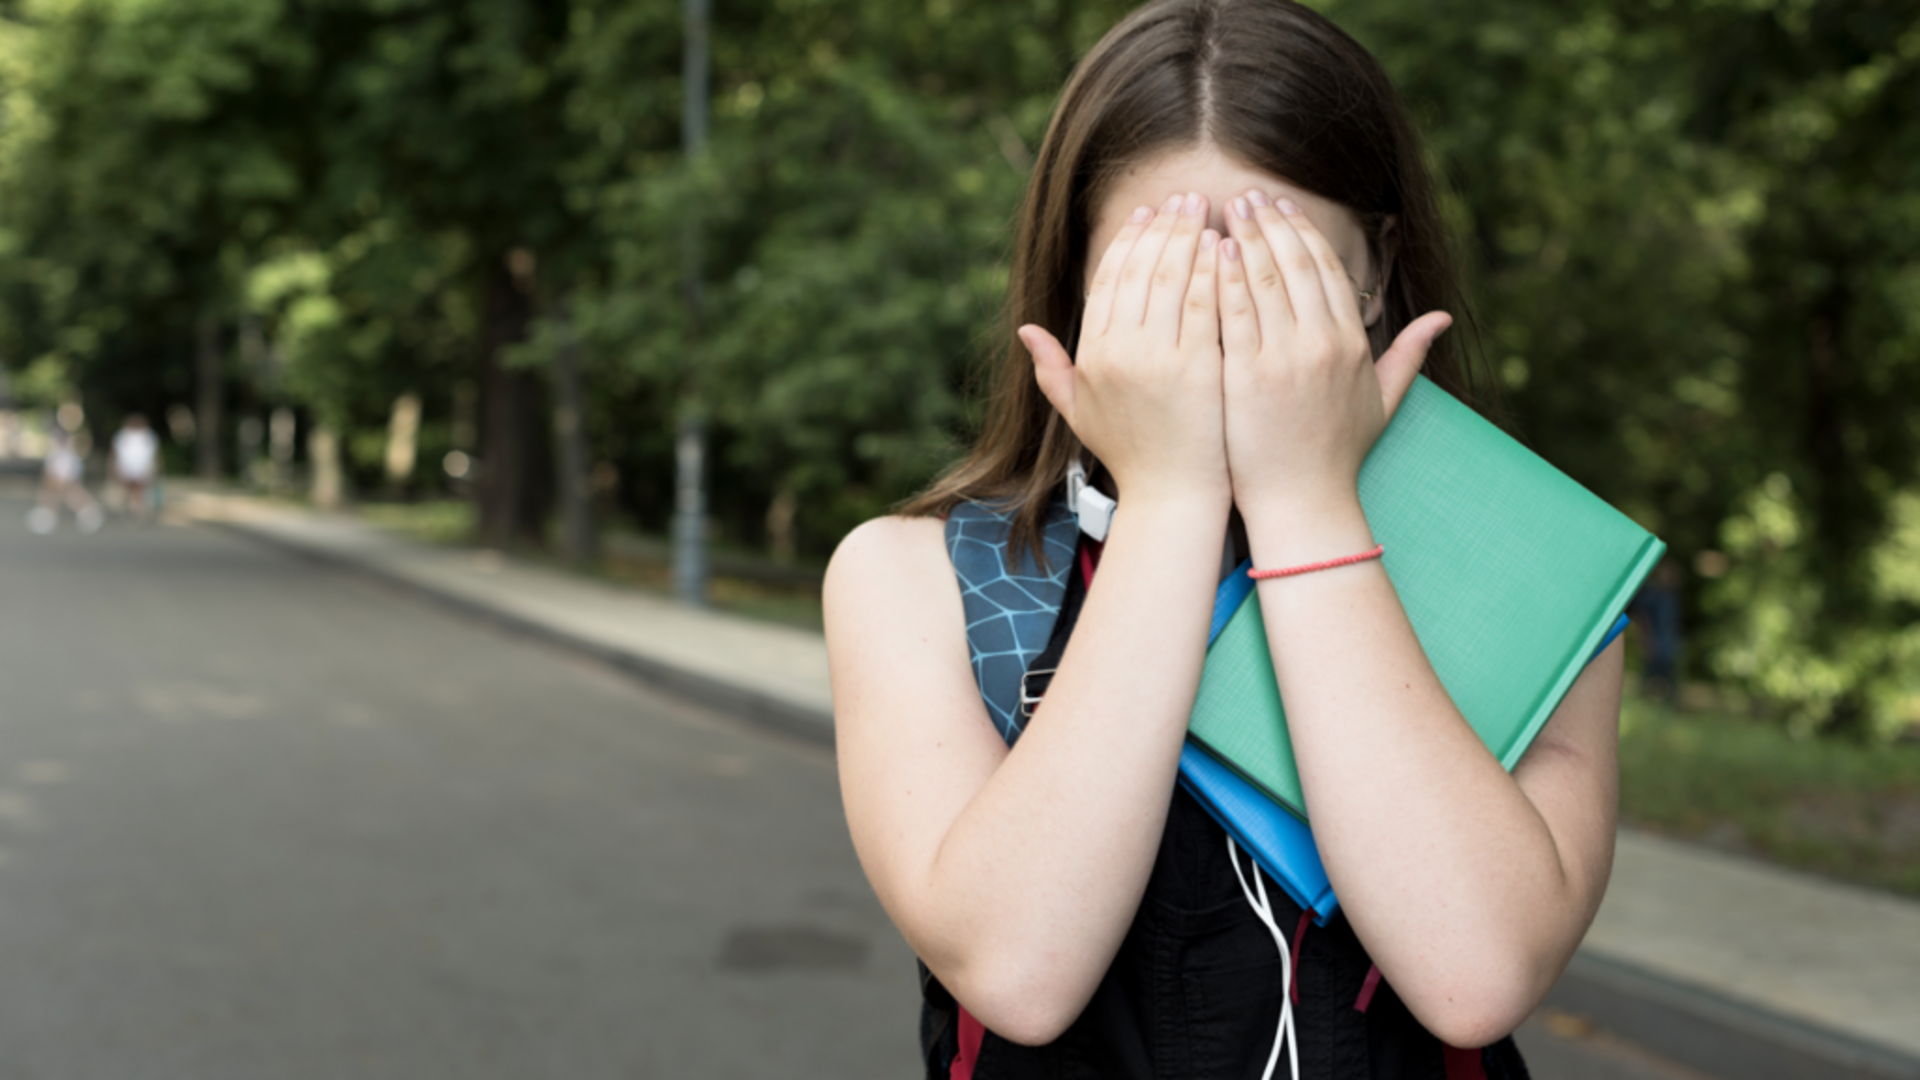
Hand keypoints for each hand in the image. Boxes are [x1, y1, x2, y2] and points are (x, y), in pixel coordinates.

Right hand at [1020, 193, 1230, 511]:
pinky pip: (1206, 303)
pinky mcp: (1198, 368)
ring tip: (1209, 209)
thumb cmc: (1132, 456)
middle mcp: (1118, 353)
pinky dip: (1215, 269)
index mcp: (1091, 356)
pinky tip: (1227, 247)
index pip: (1108, 280)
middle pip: (1141, 269)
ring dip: (1191, 236)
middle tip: (1185, 198)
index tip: (1147, 214)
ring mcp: (1157, 360)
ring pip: (1173, 277)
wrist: (1173, 498)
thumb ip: (1051, 370)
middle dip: (1164, 226)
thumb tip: (1025, 330)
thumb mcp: (1080, 413)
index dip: (1128, 241)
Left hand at [1218, 189, 1451, 521]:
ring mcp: (1284, 359)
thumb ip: (1409, 354)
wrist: (1303, 502)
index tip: (1283, 208)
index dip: (1304, 234)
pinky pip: (1232, 314)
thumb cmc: (1337, 455)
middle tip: (1248, 196)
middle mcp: (1322, 345)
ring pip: (1263, 281)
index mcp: (1352, 344)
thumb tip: (1442, 318)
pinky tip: (1208, 253)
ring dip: (1243, 240)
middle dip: (1270, 224)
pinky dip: (1221, 278)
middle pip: (1295, 265)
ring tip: (1225, 211)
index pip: (1328, 271)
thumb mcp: (1383, 402)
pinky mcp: (1246, 376)